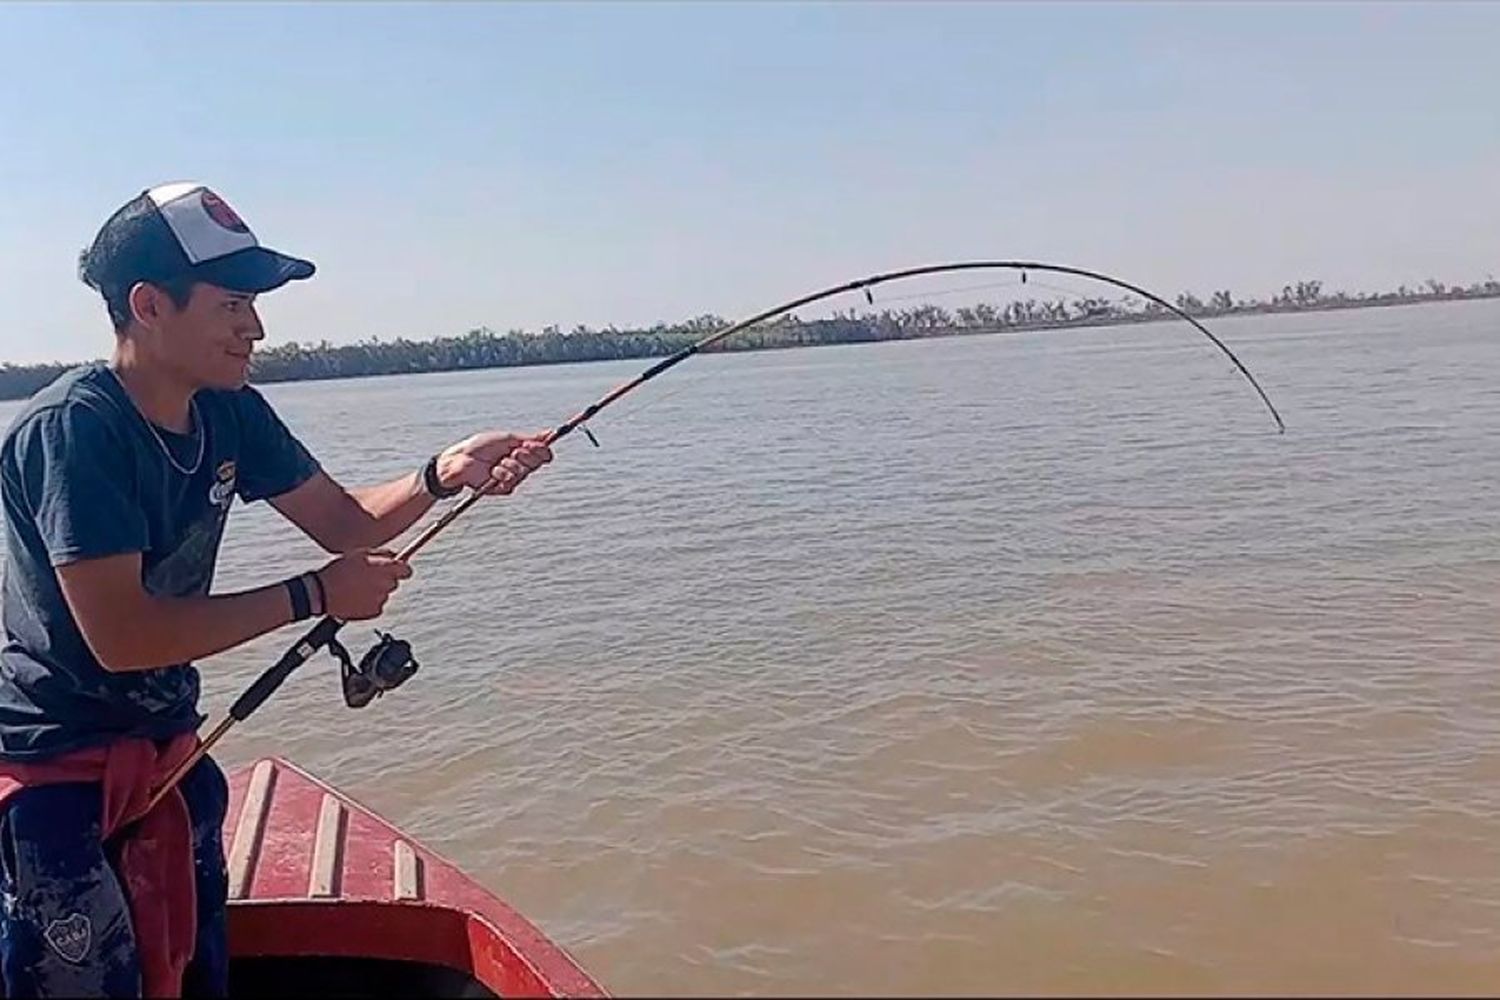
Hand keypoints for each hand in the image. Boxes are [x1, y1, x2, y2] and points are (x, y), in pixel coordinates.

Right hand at [315, 549, 412, 620]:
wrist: (322, 593)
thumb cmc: (338, 570)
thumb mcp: (360, 554)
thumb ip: (381, 554)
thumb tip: (394, 555)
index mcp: (385, 569)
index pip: (406, 571)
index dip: (401, 570)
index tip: (396, 569)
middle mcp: (386, 585)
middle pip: (394, 583)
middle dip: (384, 580)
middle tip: (367, 577)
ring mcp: (381, 600)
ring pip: (384, 594)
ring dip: (375, 591)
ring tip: (356, 588)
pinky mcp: (374, 612)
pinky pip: (377, 606)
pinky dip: (369, 603)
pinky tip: (355, 597)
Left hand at [437, 431, 552, 495]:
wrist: (461, 459)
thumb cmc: (480, 446)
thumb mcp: (507, 438)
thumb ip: (529, 438)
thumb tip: (549, 433)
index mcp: (521, 452)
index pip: (542, 454)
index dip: (542, 450)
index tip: (534, 444)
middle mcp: (519, 465)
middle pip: (537, 463)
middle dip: (526, 456)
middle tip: (514, 451)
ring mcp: (512, 478)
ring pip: (524, 473)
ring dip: (511, 464)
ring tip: (497, 461)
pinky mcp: (503, 488)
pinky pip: (511, 482)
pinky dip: (501, 474)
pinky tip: (492, 472)